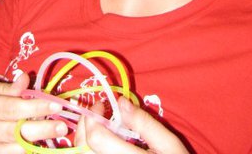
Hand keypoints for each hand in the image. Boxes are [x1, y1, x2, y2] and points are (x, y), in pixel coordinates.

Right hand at [0, 72, 66, 152]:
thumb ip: (2, 87)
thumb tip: (26, 80)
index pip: (10, 108)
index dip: (34, 108)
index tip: (54, 105)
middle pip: (14, 131)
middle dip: (41, 129)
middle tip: (62, 126)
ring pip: (11, 150)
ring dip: (34, 145)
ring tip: (53, 138)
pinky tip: (33, 149)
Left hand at [75, 97, 189, 153]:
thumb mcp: (168, 144)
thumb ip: (144, 123)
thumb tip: (120, 101)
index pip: (96, 138)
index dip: (94, 116)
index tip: (102, 104)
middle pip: (83, 148)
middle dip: (85, 124)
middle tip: (96, 112)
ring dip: (83, 138)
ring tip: (97, 126)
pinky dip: (88, 149)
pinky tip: (101, 142)